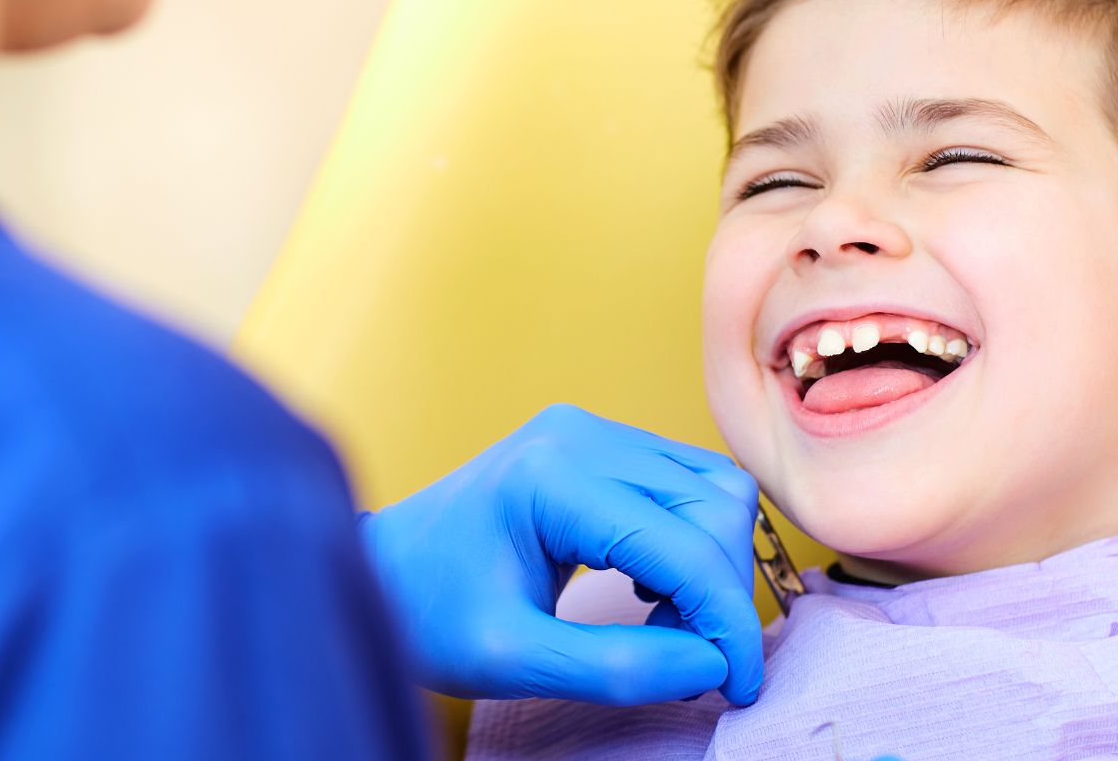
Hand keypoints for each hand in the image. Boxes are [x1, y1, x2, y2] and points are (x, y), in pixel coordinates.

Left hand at [361, 404, 762, 706]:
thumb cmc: (428, 613)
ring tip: (666, 628)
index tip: (736, 687)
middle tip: (690, 664)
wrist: (380, 570)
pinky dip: (691, 542)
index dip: (727, 622)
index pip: (685, 546)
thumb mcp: (513, 660)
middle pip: (714, 506)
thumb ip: (615, 668)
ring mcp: (589, 429)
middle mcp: (580, 434)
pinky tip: (648, 589)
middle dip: (722, 594)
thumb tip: (710, 666)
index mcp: (553, 478)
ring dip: (712, 566)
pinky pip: (684, 483)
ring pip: (712, 488)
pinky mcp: (595, 441)